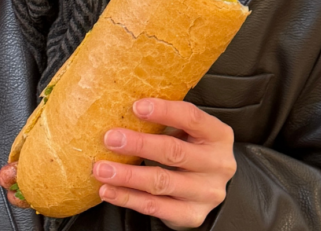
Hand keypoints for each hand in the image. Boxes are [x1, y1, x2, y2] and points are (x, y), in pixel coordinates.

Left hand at [91, 99, 235, 227]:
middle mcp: (218, 164)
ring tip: (101, 169)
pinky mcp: (192, 215)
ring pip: (161, 182)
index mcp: (218, 136)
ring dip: (127, 175)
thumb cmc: (190, 150)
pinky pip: (155, 207)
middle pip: (174, 152)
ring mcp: (207, 193)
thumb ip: (164, 120)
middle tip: (110, 139)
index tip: (136, 107)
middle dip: (139, 145)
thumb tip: (120, 105)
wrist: (205, 190)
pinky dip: (128, 198)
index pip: (192, 118)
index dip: (164, 111)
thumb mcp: (187, 132)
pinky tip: (108, 190)